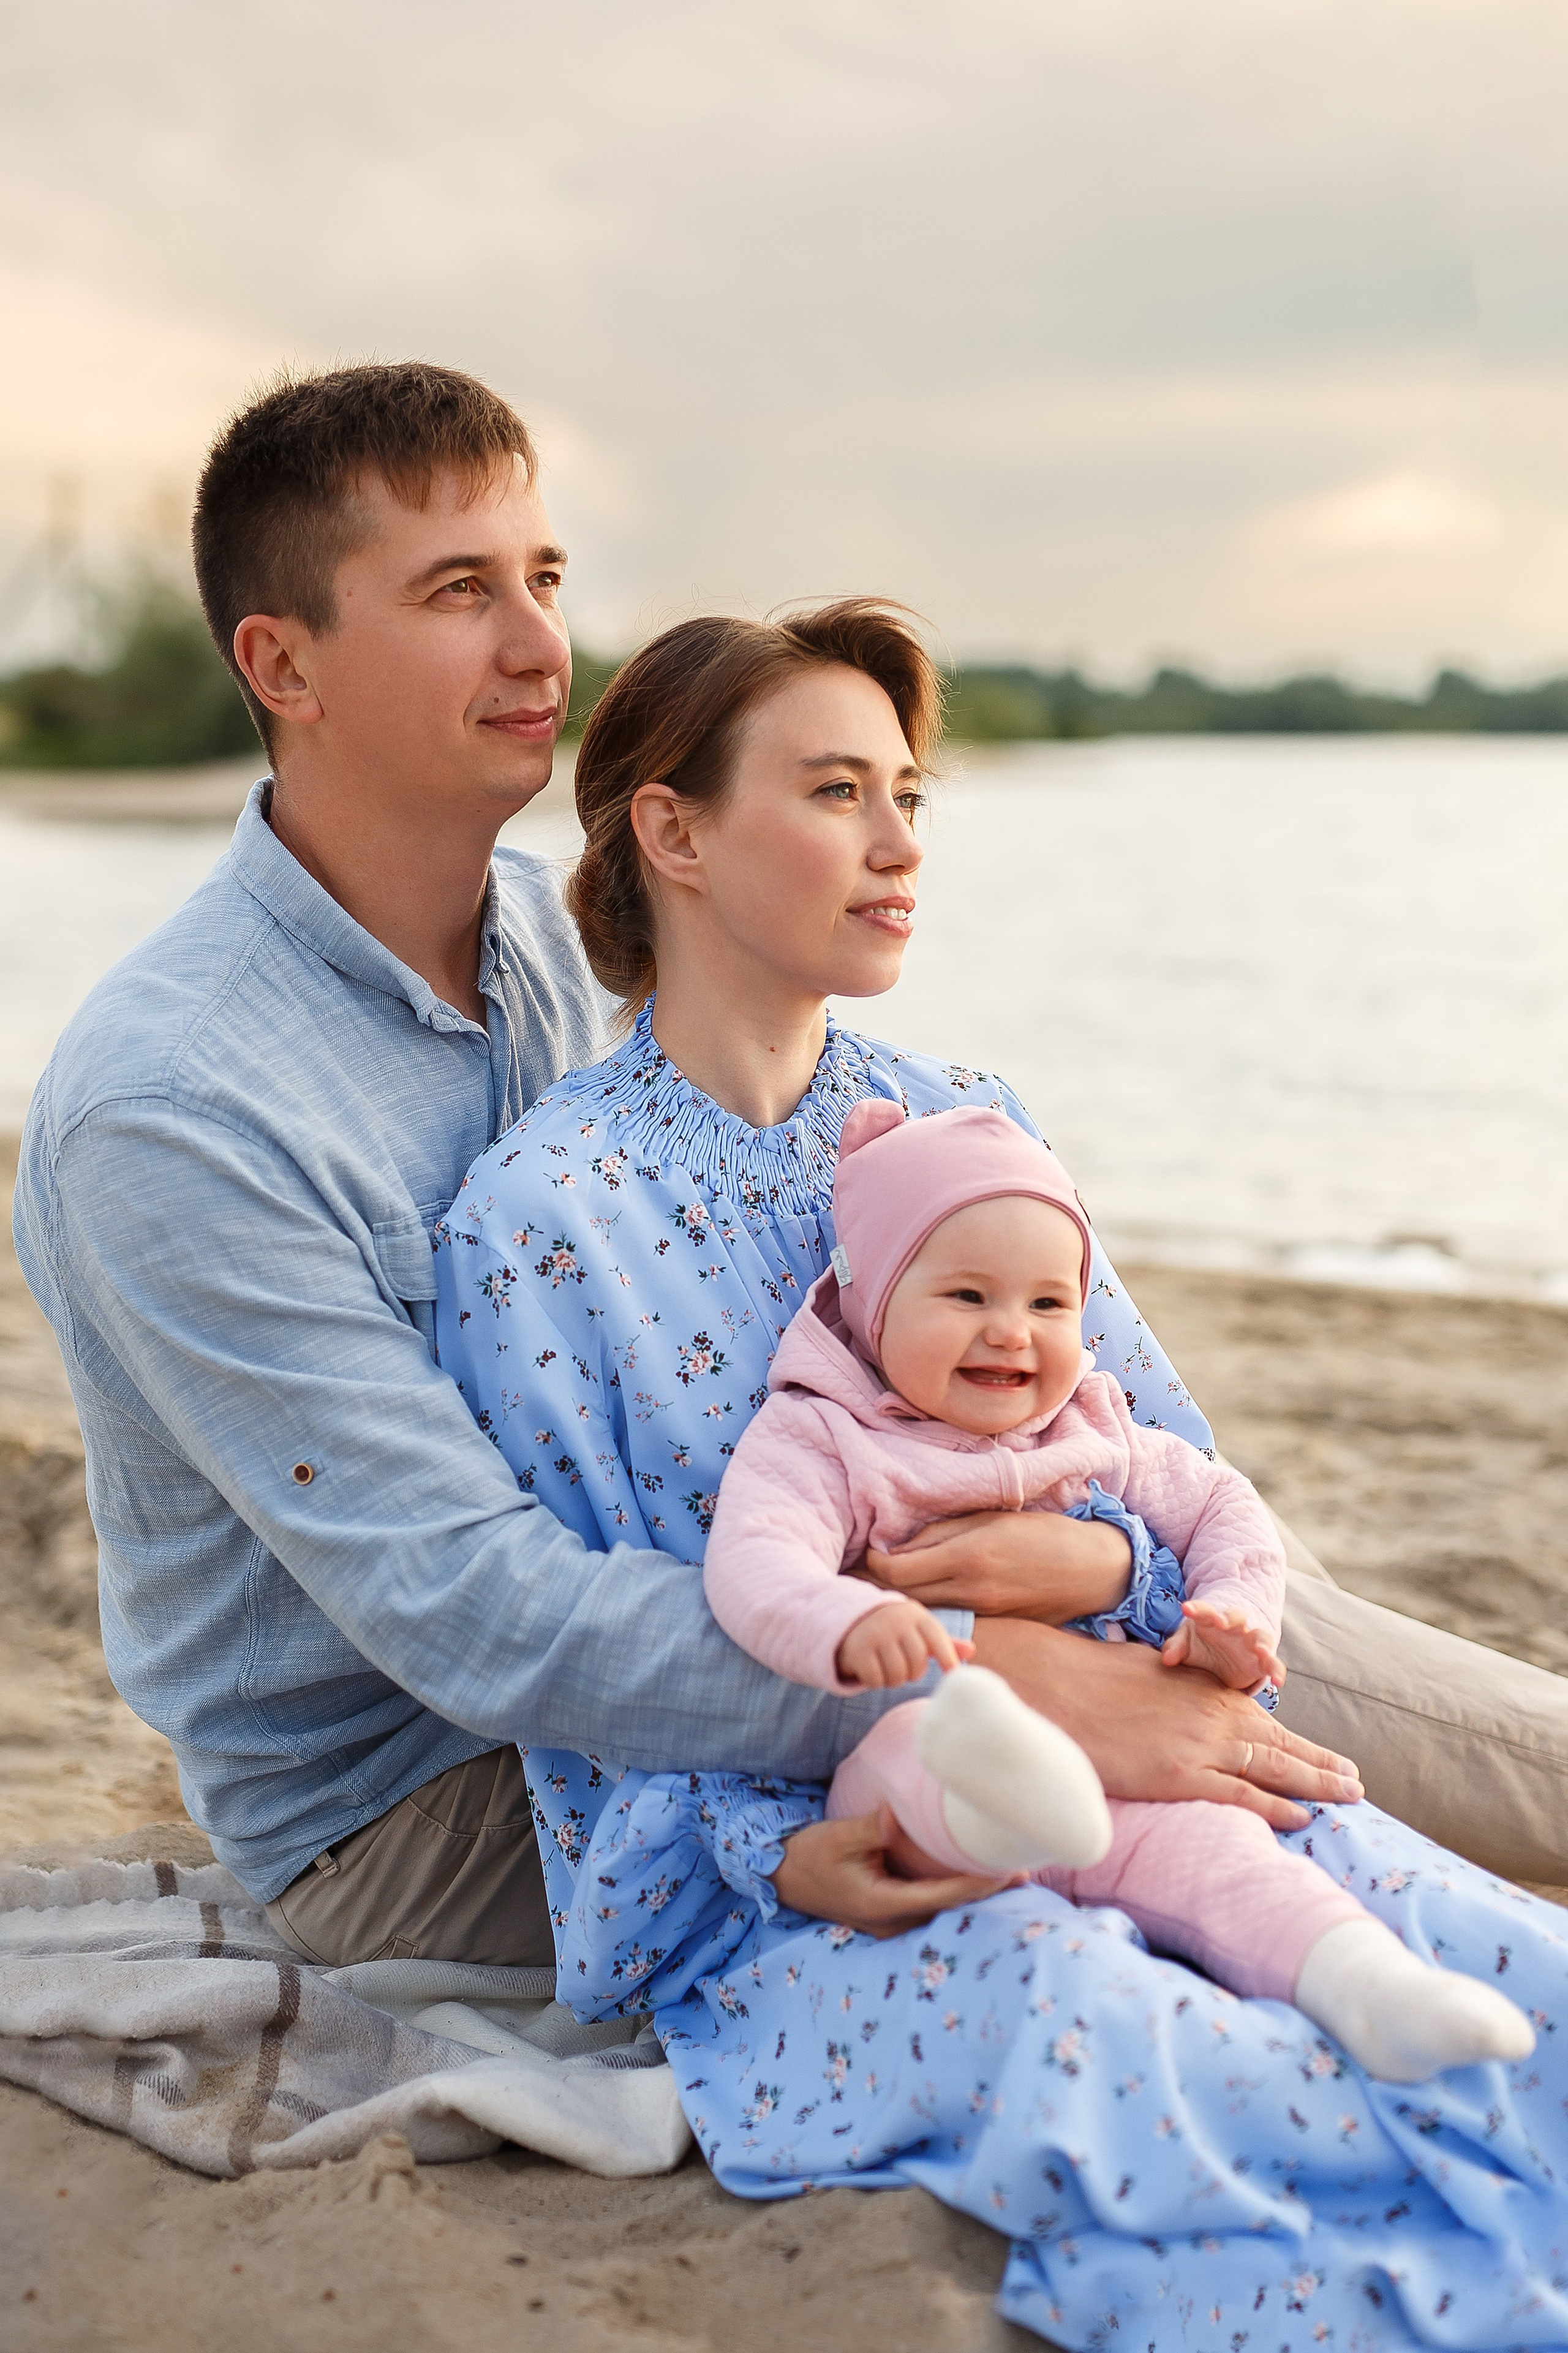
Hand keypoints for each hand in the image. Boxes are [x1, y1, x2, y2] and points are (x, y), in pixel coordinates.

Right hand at [770, 1806, 1012, 1936]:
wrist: (783, 1878)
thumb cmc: (810, 1855)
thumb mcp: (836, 1837)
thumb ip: (869, 1829)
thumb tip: (895, 1819)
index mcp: (882, 1905)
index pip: (941, 1897)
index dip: (976, 1885)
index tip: (1005, 1871)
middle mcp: (892, 1922)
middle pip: (949, 1911)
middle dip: (986, 1892)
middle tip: (1025, 1870)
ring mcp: (891, 1924)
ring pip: (943, 1912)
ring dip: (975, 1895)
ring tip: (1011, 1874)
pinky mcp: (890, 1916)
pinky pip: (931, 1908)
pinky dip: (956, 1895)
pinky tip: (976, 1880)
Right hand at [835, 1600, 972, 1687]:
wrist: (851, 1620)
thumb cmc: (895, 1630)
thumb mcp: (919, 1630)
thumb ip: (943, 1642)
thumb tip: (972, 1651)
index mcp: (916, 1615)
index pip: (938, 1640)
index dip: (948, 1659)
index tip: (951, 1673)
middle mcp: (896, 1622)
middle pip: (917, 1664)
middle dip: (912, 1672)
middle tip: (904, 1666)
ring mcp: (875, 1635)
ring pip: (897, 1676)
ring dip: (894, 1679)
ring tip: (888, 1668)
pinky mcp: (857, 1650)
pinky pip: (876, 1680)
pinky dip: (875, 1681)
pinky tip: (871, 1669)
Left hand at [863, 1508, 1131, 1621]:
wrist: (1094, 1571)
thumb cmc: (1044, 1534)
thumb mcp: (991, 1519)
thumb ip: (944, 1533)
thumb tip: (900, 1546)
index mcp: (968, 1557)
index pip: (899, 1571)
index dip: (875, 1564)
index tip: (870, 1552)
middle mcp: (971, 1591)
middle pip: (906, 1597)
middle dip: (881, 1585)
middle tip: (868, 1570)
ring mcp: (983, 1614)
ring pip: (925, 1612)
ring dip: (905, 1600)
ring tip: (892, 1584)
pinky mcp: (993, 1626)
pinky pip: (950, 1619)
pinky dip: (933, 1609)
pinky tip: (928, 1596)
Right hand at [968, 1617, 1361, 1831]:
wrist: (1055, 1685)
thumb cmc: (1093, 1677)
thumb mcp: (1149, 1673)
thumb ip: (1180, 1691)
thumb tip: (1189, 1703)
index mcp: (1205, 1691)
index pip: (1266, 1720)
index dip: (1302, 1742)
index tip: (1331, 1756)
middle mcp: (1212, 1716)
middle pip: (1281, 1746)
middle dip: (1323, 1765)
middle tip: (1358, 1782)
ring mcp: (1199, 1746)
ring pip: (1273, 1769)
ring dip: (1316, 1784)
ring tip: (1347, 1796)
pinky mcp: (1179, 1775)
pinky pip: (1240, 1795)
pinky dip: (1276, 1807)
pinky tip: (1303, 1818)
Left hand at [1162, 1599, 1284, 1691]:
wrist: (1222, 1656)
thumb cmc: (1201, 1644)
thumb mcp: (1186, 1644)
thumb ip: (1176, 1648)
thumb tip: (1167, 1659)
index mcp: (1213, 1619)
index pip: (1204, 1610)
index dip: (1196, 1609)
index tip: (1186, 1608)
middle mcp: (1235, 1628)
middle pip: (1236, 1617)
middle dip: (1229, 1618)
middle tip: (1221, 1621)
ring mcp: (1251, 1642)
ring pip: (1261, 1637)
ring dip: (1261, 1642)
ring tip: (1260, 1650)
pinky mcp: (1262, 1662)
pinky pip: (1273, 1664)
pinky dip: (1277, 1671)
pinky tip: (1278, 1682)